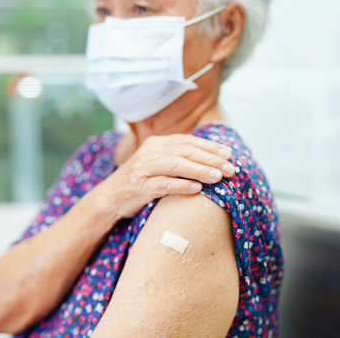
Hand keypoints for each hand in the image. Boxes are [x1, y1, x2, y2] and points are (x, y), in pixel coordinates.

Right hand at [98, 134, 234, 219]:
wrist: (109, 197)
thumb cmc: (139, 181)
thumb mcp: (156, 164)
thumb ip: (177, 158)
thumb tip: (210, 160)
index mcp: (156, 144)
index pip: (187, 141)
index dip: (209, 146)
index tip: (228, 154)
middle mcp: (150, 152)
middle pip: (185, 151)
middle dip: (210, 159)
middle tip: (230, 168)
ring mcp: (143, 169)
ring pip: (176, 165)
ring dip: (200, 170)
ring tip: (218, 177)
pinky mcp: (139, 186)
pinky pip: (164, 184)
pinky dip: (182, 185)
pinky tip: (197, 189)